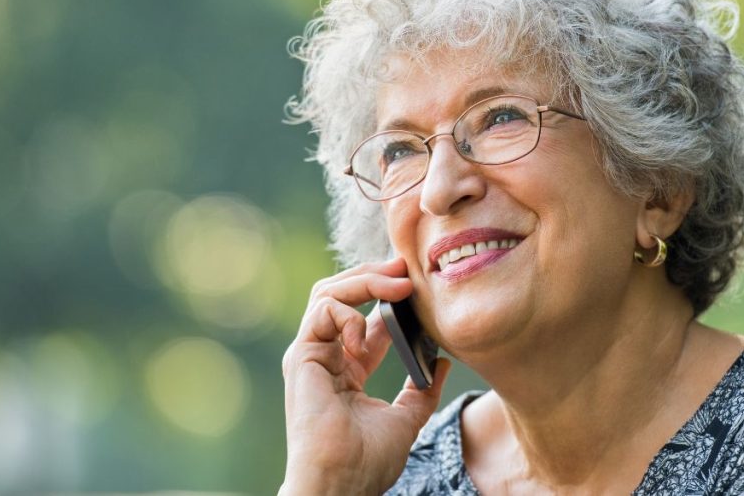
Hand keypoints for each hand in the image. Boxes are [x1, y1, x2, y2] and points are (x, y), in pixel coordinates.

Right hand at [280, 257, 451, 494]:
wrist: (341, 482)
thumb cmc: (366, 461)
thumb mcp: (406, 420)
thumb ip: (421, 391)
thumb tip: (442, 362)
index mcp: (346, 370)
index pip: (367, 318)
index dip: (390, 297)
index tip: (418, 286)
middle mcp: (325, 356)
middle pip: (343, 295)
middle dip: (375, 275)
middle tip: (406, 268)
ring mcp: (311, 353)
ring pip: (329, 293)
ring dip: (365, 281)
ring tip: (397, 284)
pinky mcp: (301, 355)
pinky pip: (323, 310)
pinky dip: (349, 314)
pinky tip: (366, 340)